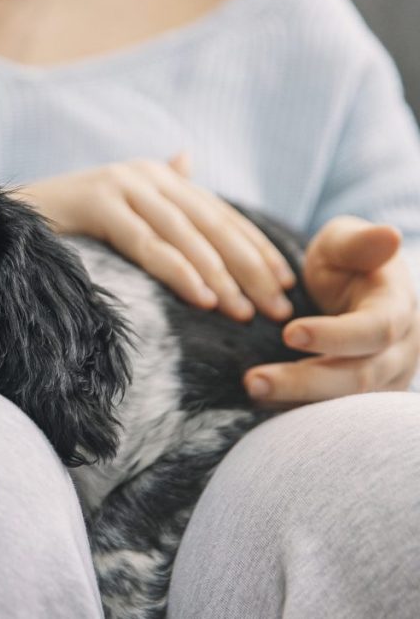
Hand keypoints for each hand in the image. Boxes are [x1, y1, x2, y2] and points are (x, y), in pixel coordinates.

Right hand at [10, 155, 295, 320]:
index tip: (286, 284)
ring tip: (244, 312)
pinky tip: (203, 297)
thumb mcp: (118, 211)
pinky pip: (148, 244)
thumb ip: (156, 196)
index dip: (256, 248)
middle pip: (212, 224)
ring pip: (186, 235)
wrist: (4, 219)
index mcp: (157, 177)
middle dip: (250, 268)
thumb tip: (188, 162)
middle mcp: (145, 174)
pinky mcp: (98, 203)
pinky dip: (179, 270)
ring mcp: (121, 184)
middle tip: (277, 307)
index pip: (220, 214)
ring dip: (221, 276)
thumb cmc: (65, 227)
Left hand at [245, 216, 419, 403]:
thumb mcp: (344, 243)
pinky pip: (332, 415)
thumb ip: (359, 243)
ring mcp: (384, 381)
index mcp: (398, 309)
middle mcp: (399, 352)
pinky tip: (260, 405)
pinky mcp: (361, 402)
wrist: (348, 294)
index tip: (289, 332)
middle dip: (304, 381)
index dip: (335, 335)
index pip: (376, 330)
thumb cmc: (343, 263)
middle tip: (252, 380)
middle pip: (358, 377)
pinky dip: (296, 413)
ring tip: (250, 392)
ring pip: (345, 405)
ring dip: (295, 402)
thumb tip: (389, 234)